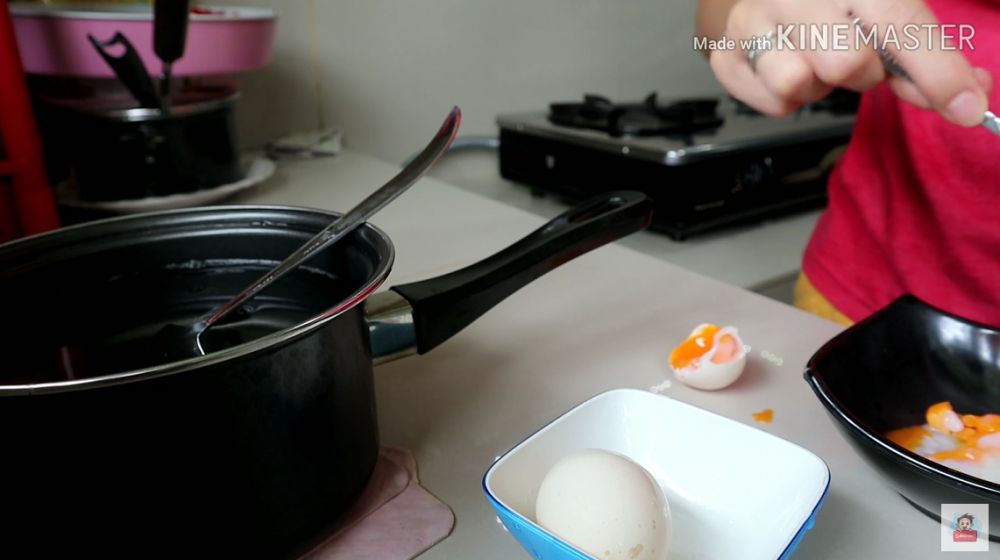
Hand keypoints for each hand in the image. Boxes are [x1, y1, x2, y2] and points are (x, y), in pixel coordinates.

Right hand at [707, 0, 991, 125]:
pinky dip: (790, 99)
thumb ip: (924, 54)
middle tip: (856, 60)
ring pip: (796, 82)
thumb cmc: (831, 4)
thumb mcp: (883, 10)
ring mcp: (750, 22)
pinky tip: (790, 70)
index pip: (897, 21)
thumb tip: (965, 96)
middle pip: (845, 61)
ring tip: (815, 63)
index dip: (934, 68)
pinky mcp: (725, 56)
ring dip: (819, 85)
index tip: (964, 105)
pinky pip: (773, 103)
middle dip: (862, 73)